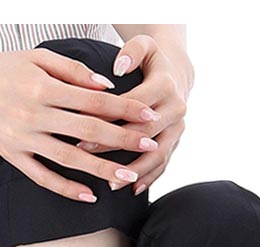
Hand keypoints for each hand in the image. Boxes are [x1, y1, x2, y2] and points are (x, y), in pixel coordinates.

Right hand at [0, 46, 162, 201]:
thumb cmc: (6, 66)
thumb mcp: (39, 57)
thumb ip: (74, 72)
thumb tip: (108, 89)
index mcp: (43, 86)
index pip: (93, 100)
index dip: (124, 108)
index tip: (149, 116)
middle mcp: (32, 114)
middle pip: (86, 130)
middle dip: (122, 139)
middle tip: (149, 146)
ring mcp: (21, 138)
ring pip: (68, 158)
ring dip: (100, 169)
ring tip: (127, 176)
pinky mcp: (11, 156)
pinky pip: (42, 177)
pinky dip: (66, 189)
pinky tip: (90, 196)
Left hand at [75, 34, 192, 193]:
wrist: (178, 74)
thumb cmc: (152, 60)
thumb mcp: (144, 45)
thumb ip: (131, 52)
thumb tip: (118, 67)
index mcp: (165, 85)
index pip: (134, 105)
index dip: (108, 117)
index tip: (81, 126)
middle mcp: (176, 109)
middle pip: (143, 133)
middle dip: (114, 146)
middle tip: (87, 155)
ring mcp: (178, 128)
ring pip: (157, 154)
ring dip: (134, 171)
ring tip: (112, 182)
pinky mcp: (176, 142)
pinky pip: (164, 164)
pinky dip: (149, 178)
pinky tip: (132, 189)